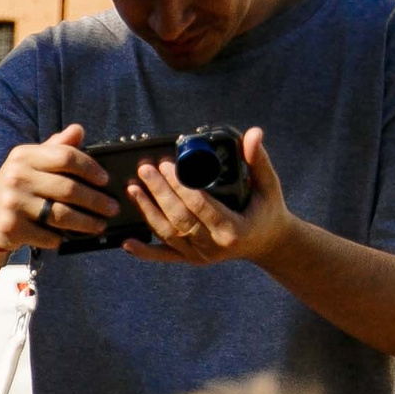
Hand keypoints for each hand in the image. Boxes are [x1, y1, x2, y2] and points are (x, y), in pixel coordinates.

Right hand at [0, 124, 117, 250]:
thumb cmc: (19, 185)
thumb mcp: (33, 161)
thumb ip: (57, 146)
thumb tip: (79, 130)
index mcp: (24, 156)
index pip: (65, 157)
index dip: (90, 168)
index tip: (106, 180)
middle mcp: (16, 177)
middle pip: (68, 188)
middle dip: (95, 200)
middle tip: (112, 208)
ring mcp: (12, 203)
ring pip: (61, 215)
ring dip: (86, 223)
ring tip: (101, 225)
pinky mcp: (11, 227)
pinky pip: (47, 235)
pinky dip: (63, 238)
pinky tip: (72, 237)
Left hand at [122, 126, 292, 266]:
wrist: (267, 243)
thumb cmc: (266, 210)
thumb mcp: (268, 186)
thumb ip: (258, 160)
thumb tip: (254, 133)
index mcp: (232, 229)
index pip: (200, 205)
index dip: (180, 185)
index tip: (166, 165)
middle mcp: (213, 247)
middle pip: (179, 217)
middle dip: (159, 192)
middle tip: (145, 170)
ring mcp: (199, 256)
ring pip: (167, 233)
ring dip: (147, 211)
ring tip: (133, 189)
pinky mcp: (190, 260)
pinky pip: (163, 256)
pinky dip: (144, 251)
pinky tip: (125, 242)